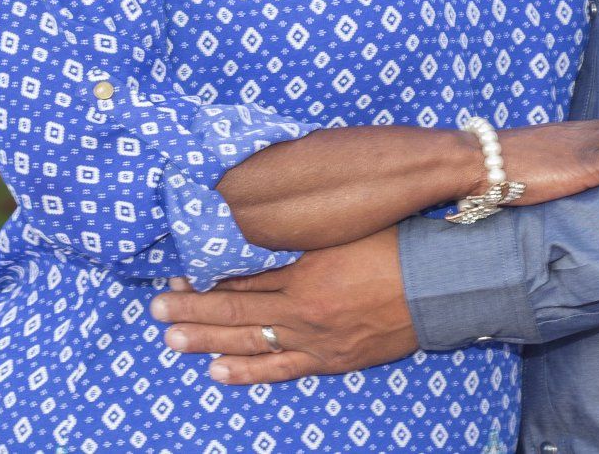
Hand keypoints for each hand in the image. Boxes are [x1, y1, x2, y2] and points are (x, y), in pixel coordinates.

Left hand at [151, 227, 415, 383]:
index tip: (176, 277)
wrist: (441, 283)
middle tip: (156, 310)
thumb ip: (301, 235)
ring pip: (250, 344)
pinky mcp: (333, 359)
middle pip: (235, 312)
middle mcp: (302, 310)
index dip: (205, 280)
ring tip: (172, 340)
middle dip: (192, 312)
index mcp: (304, 272)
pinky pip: (281, 369)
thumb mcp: (343, 228)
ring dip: (208, 343)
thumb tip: (262, 227)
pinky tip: (219, 371)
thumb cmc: (397, 243)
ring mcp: (316, 340)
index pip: (240, 280)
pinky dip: (248, 372)